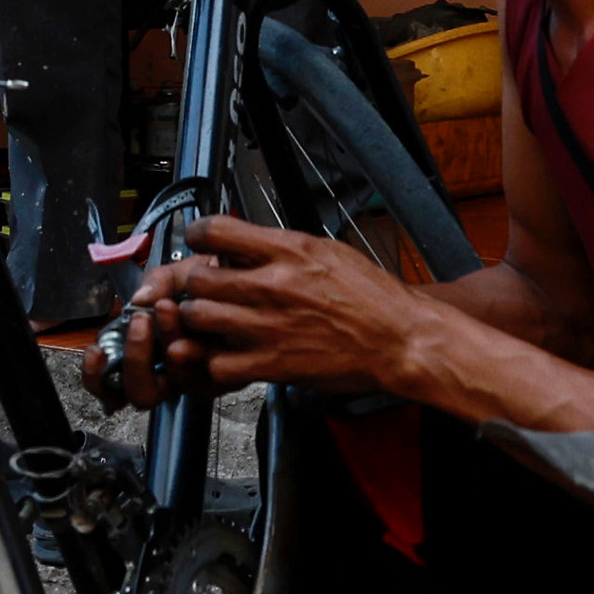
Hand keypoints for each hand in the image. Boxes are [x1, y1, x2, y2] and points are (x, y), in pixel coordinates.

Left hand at [86, 216, 405, 407]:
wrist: (401, 339)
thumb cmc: (372, 296)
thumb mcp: (326, 250)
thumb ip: (281, 246)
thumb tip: (245, 239)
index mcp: (288, 250)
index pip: (216, 230)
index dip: (198, 235)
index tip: (198, 242)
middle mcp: (274, 285)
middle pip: (198, 277)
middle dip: (193, 283)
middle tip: (202, 288)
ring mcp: (270, 326)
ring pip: (199, 318)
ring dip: (198, 321)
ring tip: (210, 321)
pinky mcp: (274, 364)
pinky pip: (219, 363)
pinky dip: (215, 361)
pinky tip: (228, 354)